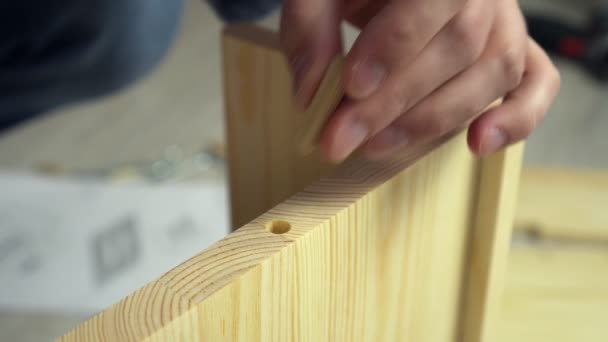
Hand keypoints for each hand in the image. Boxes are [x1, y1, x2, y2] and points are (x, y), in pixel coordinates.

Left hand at [280, 0, 559, 161]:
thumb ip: (309, 26)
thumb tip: (310, 93)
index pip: (432, 1)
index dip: (394, 47)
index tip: (352, 87)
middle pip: (458, 46)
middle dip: (395, 101)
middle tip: (341, 138)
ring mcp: (506, 24)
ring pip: (491, 74)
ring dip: (433, 120)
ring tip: (376, 147)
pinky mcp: (516, 56)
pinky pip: (538, 86)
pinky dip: (517, 119)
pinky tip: (478, 145)